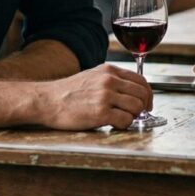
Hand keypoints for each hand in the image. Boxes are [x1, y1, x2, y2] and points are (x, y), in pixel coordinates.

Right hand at [36, 64, 153, 130]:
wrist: (47, 100)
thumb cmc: (67, 92)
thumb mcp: (92, 76)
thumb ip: (111, 80)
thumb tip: (130, 91)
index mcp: (109, 71)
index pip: (140, 80)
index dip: (147, 94)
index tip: (146, 103)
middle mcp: (109, 80)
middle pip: (142, 93)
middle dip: (143, 106)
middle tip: (137, 114)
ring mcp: (105, 96)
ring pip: (137, 106)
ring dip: (133, 116)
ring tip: (122, 119)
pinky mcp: (100, 112)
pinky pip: (126, 120)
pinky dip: (124, 125)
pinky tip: (114, 124)